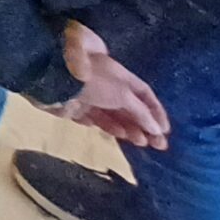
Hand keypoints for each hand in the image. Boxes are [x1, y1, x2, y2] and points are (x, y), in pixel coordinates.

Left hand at [53, 24, 168, 149]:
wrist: (54, 81)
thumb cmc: (92, 82)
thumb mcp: (122, 93)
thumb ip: (140, 111)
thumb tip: (156, 129)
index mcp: (119, 75)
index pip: (143, 93)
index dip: (155, 110)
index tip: (165, 130)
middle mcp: (106, 84)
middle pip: (130, 107)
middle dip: (145, 125)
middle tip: (159, 145)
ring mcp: (91, 96)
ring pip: (114, 115)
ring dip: (130, 129)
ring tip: (141, 142)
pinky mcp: (76, 108)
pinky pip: (96, 119)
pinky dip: (108, 127)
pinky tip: (119, 135)